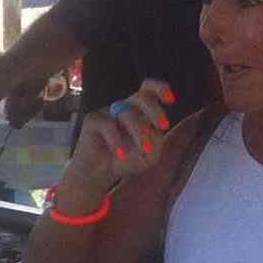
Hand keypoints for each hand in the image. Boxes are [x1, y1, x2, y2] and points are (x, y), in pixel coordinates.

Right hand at [59, 77, 176, 205]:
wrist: (99, 173)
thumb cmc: (126, 160)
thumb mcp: (150, 155)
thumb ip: (156, 142)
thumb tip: (152, 130)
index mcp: (140, 111)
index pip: (149, 90)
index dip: (160, 89)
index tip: (170, 99)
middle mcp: (125, 108)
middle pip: (142, 97)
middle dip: (155, 110)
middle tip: (163, 126)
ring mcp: (108, 112)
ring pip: (128, 112)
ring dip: (140, 132)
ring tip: (144, 150)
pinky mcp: (92, 120)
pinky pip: (107, 124)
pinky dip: (117, 140)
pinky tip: (120, 153)